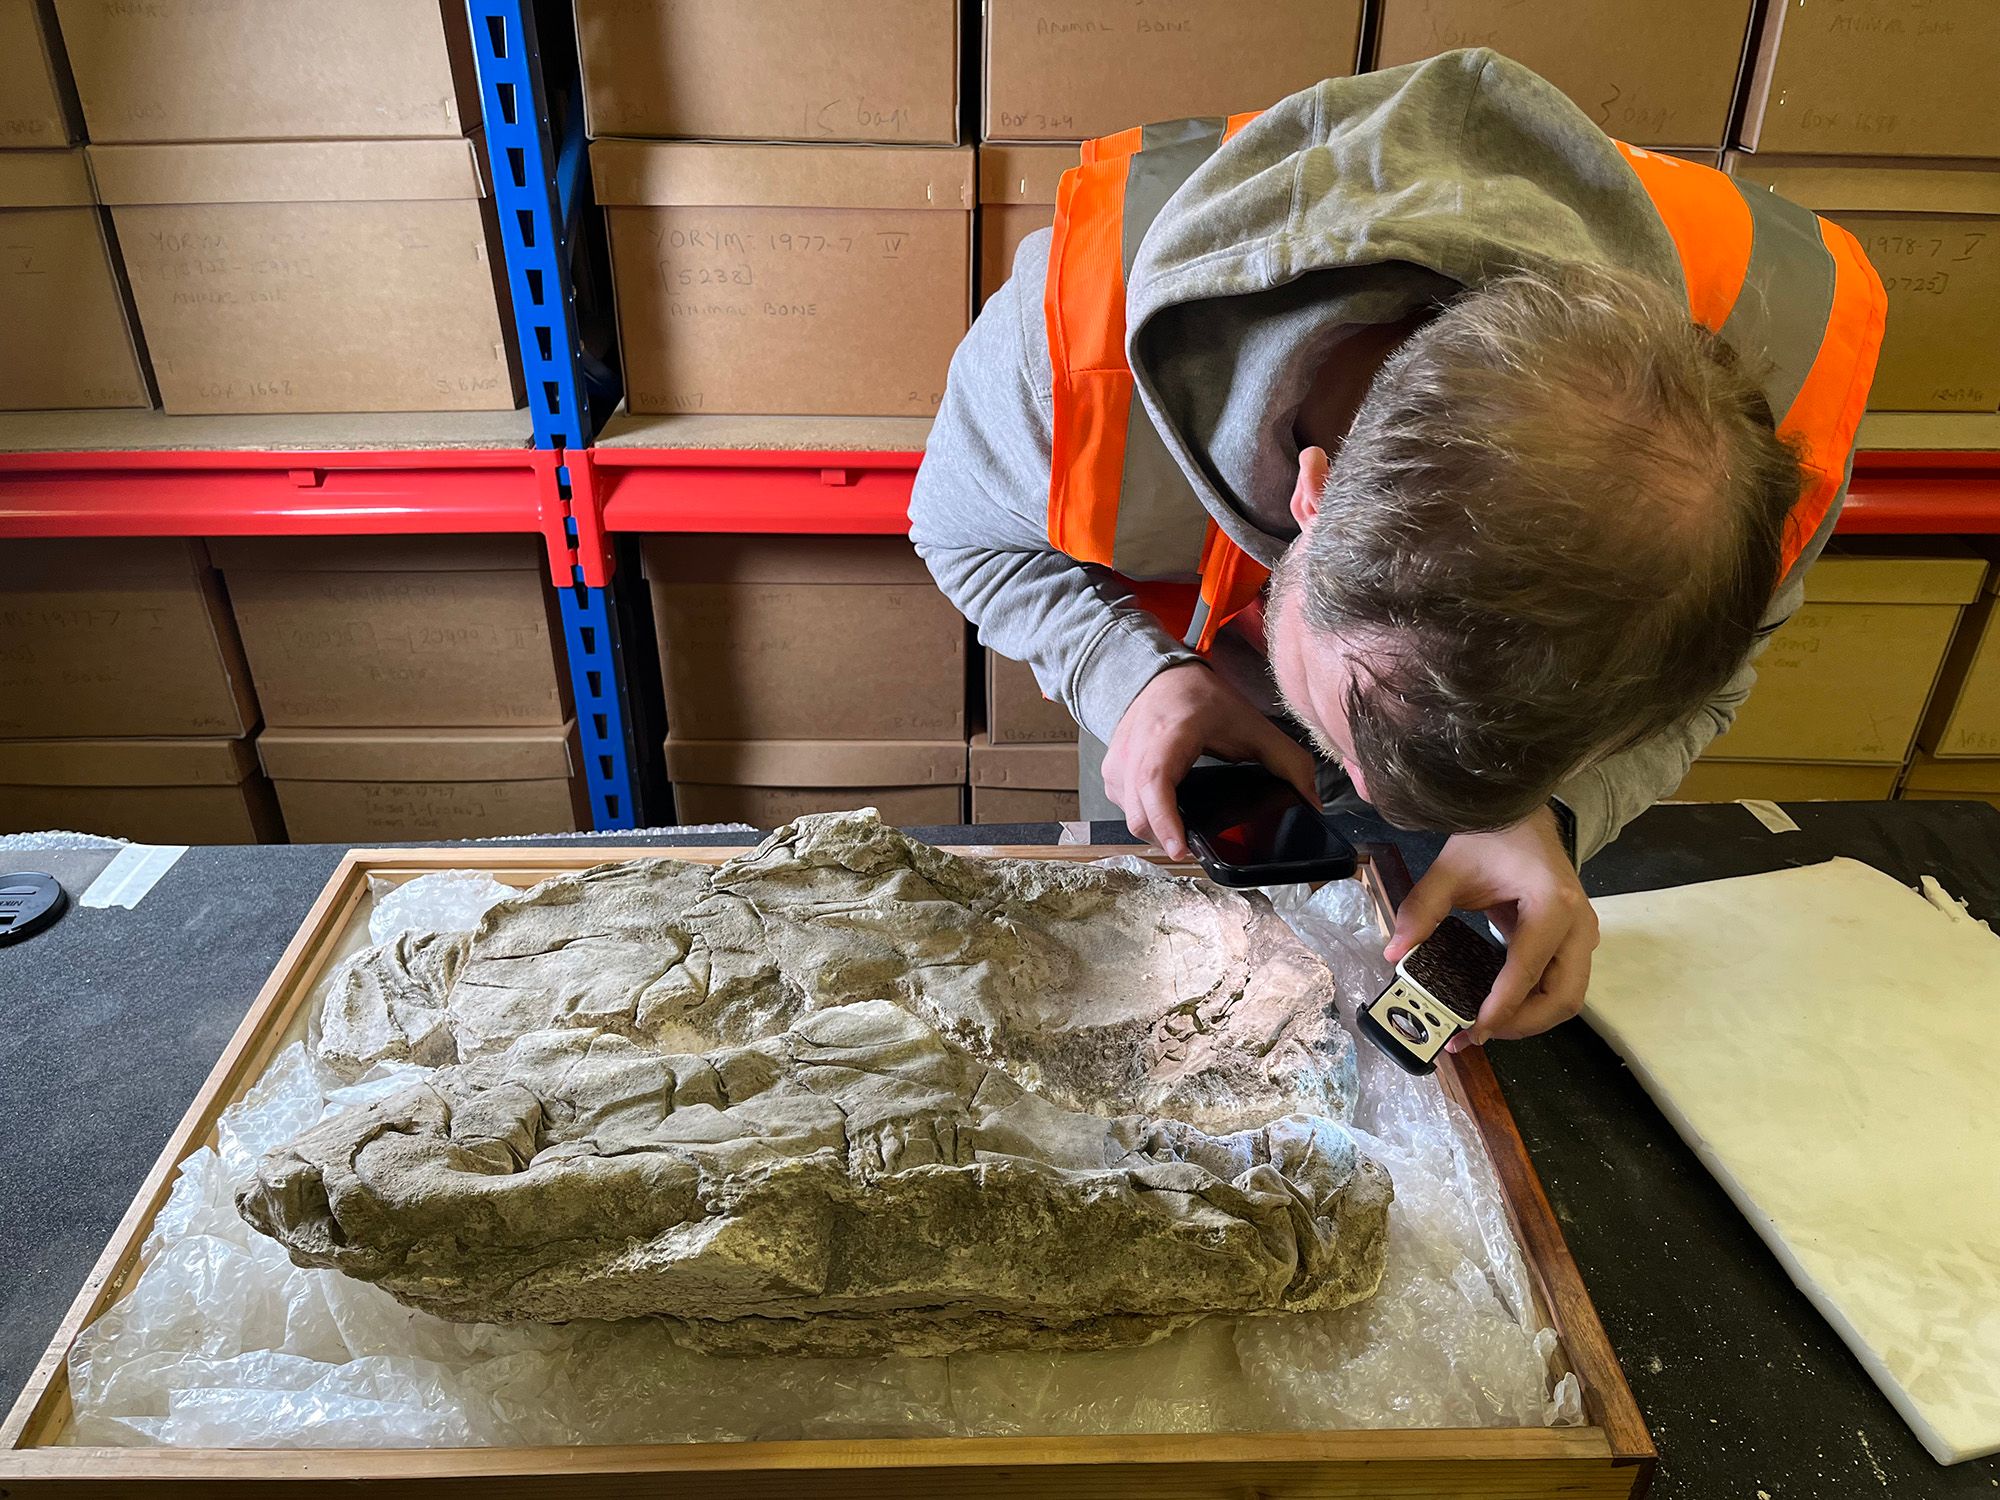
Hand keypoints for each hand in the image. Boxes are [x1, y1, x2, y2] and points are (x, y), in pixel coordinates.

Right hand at [1102, 662, 1318, 859]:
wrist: (1165, 677)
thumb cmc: (1204, 699)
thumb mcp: (1253, 725)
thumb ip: (1287, 763)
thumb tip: (1311, 803)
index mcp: (1171, 733)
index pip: (1156, 783)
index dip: (1165, 821)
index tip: (1181, 849)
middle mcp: (1137, 747)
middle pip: (1139, 811)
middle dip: (1165, 837)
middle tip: (1193, 847)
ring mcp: (1118, 761)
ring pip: (1128, 814)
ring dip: (1155, 830)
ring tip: (1181, 832)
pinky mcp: (1111, 771)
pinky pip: (1123, 808)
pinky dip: (1145, 817)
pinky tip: (1167, 814)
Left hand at [1383, 807, 1597, 1048]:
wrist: (1520, 814)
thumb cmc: (1491, 837)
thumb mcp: (1450, 870)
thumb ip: (1422, 909)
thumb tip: (1394, 952)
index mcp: (1553, 904)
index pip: (1528, 970)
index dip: (1502, 1006)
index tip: (1475, 1030)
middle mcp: (1578, 925)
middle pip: (1563, 998)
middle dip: (1522, 1025)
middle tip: (1477, 1034)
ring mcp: (1582, 934)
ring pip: (1567, 998)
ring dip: (1529, 1020)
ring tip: (1483, 1028)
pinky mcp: (1574, 941)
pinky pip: (1560, 984)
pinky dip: (1534, 1003)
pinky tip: (1498, 1009)